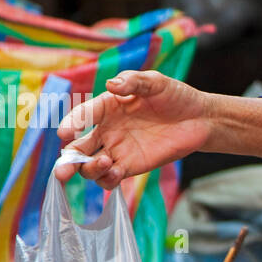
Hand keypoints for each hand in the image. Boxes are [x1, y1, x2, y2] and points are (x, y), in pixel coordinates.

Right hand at [54, 70, 211, 187]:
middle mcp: (107, 130)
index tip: (65, 132)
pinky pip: (111, 177)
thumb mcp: (156, 82)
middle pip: (77, 148)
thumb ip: (133, 82)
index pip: (82, 115)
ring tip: (105, 162)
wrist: (199, 118)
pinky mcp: (131, 166)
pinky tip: (115, 173)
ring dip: (89, 169)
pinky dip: (108, 179)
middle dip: (67, 160)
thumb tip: (111, 85)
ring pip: (90, 166)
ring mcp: (117, 150)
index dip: (72, 123)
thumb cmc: (175, 96)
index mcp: (107, 106)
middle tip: (62, 171)